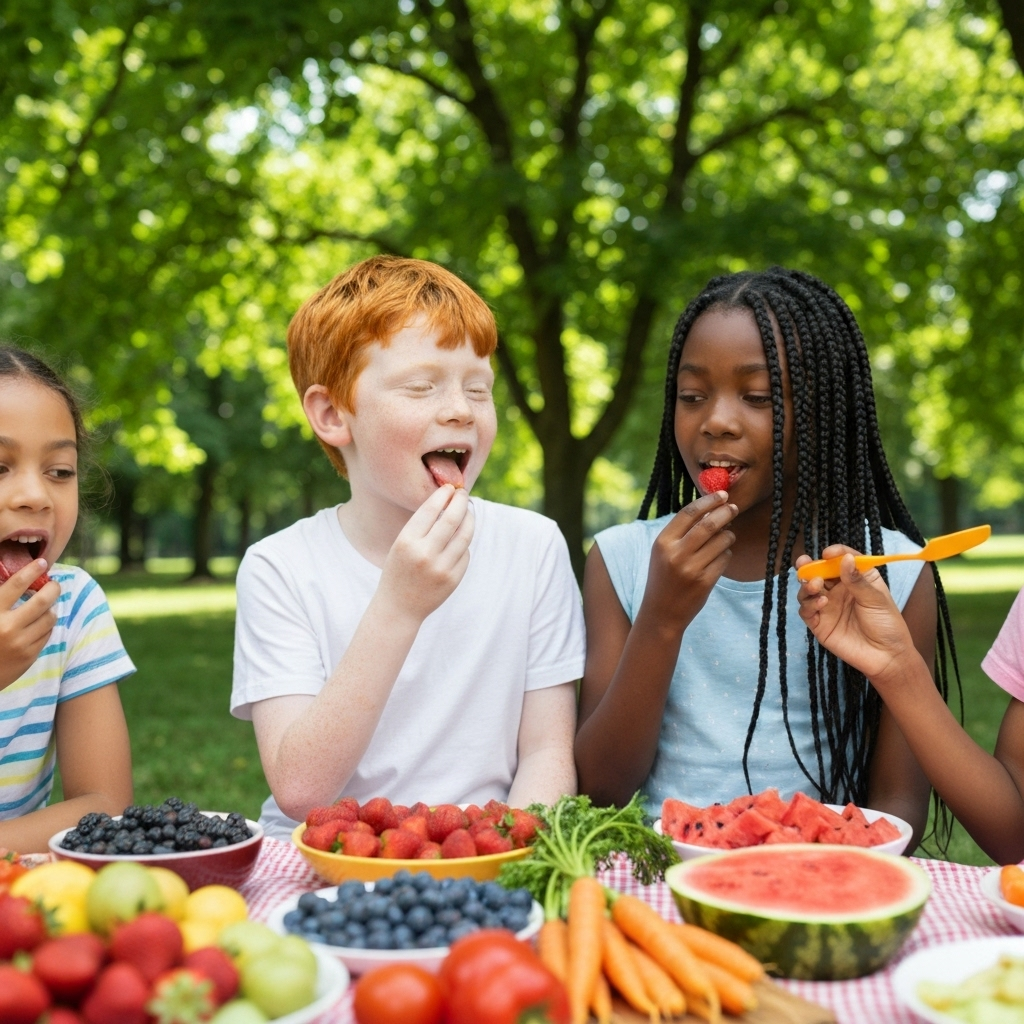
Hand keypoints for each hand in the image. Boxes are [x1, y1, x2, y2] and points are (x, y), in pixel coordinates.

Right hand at [0, 559, 59, 688]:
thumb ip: (0, 597)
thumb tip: (18, 578)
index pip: (16, 584)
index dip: (32, 571)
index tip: (42, 563)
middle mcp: (8, 627)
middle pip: (42, 600)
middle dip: (53, 588)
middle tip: (54, 584)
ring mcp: (21, 643)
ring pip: (49, 618)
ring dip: (50, 609)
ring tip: (45, 606)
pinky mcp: (29, 656)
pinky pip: (47, 634)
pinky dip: (46, 626)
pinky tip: (40, 624)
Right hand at [375, 485, 474, 623]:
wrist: (399, 607)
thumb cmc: (399, 569)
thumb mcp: (401, 544)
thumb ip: (422, 525)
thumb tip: (448, 501)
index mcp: (406, 541)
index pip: (430, 509)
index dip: (443, 495)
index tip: (450, 487)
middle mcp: (424, 554)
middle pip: (452, 519)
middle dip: (460, 502)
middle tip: (463, 494)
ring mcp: (441, 568)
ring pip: (465, 535)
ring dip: (469, 519)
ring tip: (468, 511)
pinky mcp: (453, 579)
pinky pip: (465, 553)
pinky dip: (464, 542)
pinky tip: (460, 538)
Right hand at [642, 491, 737, 628]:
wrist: (661, 613)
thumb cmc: (664, 577)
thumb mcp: (664, 552)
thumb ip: (682, 532)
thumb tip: (711, 509)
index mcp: (662, 542)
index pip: (689, 513)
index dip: (708, 501)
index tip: (722, 495)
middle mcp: (676, 554)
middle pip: (708, 524)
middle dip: (725, 512)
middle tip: (734, 507)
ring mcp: (691, 569)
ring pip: (721, 541)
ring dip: (729, 534)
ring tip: (727, 535)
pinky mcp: (705, 582)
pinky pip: (725, 559)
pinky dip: (727, 553)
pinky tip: (722, 555)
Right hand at [795, 546, 914, 683]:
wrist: (886, 656)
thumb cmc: (887, 624)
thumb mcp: (876, 599)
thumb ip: (857, 580)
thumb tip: (845, 559)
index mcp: (855, 578)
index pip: (841, 559)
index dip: (834, 554)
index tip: (828, 553)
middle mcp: (838, 590)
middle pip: (818, 572)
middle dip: (809, 566)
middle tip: (804, 563)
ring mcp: (827, 606)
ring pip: (808, 590)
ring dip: (807, 585)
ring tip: (816, 585)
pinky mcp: (819, 623)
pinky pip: (806, 610)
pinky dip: (809, 604)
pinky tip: (822, 602)